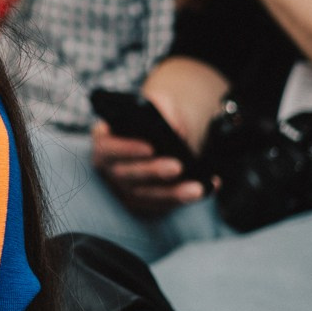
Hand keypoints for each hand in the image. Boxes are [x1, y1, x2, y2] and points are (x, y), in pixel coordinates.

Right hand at [89, 82, 214, 216]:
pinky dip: (185, 198)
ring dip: (172, 193)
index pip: (106, 148)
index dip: (125, 149)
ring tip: (197, 187)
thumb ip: (164, 109)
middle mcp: (109, 168)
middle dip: (153, 172)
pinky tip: (206, 189)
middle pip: (125, 175)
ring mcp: (124, 188)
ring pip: (145, 195)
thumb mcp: (158, 105)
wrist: (164, 135)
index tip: (150, 148)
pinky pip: (162, 205)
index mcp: (105, 140)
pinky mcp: (143, 203)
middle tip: (177, 167)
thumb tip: (175, 130)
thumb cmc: (155, 118)